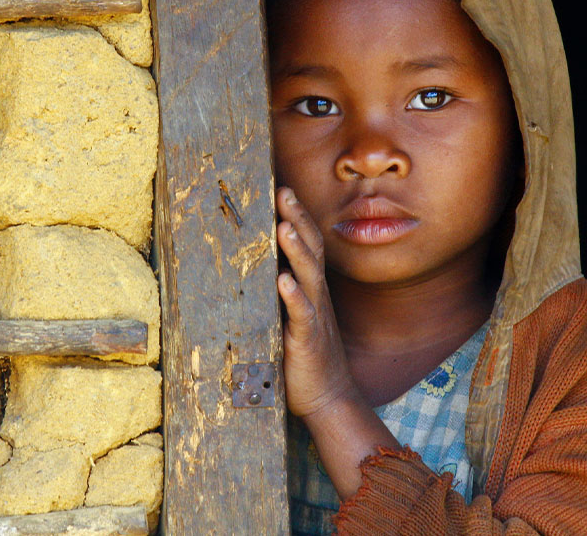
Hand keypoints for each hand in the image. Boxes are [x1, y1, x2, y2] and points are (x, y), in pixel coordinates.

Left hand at [276, 186, 361, 419]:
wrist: (328, 396)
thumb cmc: (305, 355)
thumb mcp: (291, 316)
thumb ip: (280, 291)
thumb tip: (258, 264)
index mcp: (311, 288)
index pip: (307, 244)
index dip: (297, 216)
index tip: (282, 188)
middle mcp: (316, 296)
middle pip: (311, 250)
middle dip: (298, 219)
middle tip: (283, 191)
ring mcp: (314, 317)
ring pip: (309, 276)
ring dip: (297, 250)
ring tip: (284, 225)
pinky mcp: (308, 340)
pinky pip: (302, 315)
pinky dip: (294, 296)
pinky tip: (283, 281)